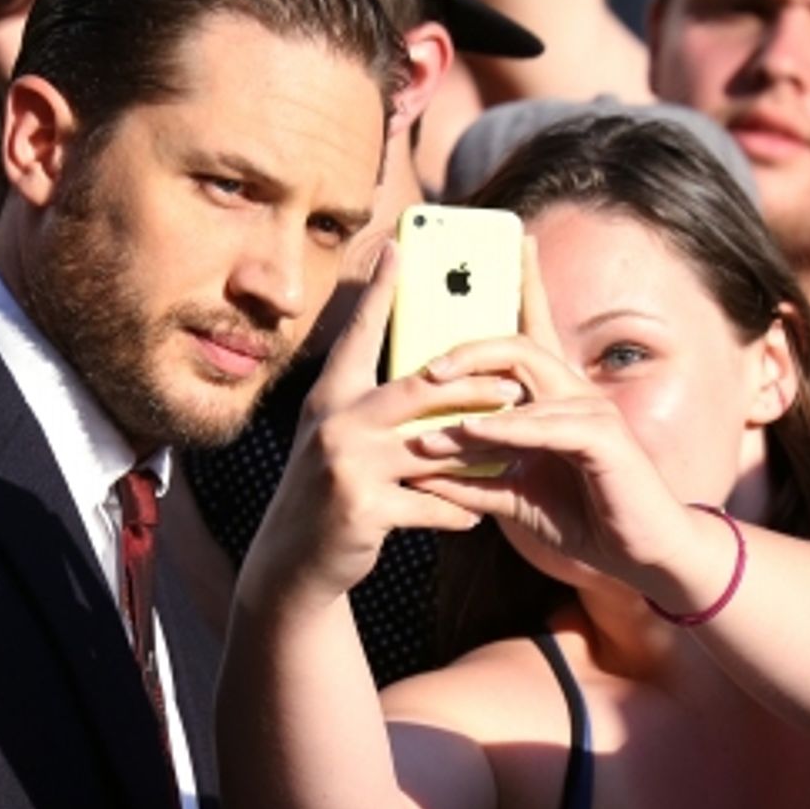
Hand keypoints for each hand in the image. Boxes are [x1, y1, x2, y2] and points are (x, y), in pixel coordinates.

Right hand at [249, 244, 522, 608]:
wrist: (292, 562)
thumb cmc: (330, 491)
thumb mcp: (340, 439)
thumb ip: (373, 407)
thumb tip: (428, 376)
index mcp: (330, 397)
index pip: (358, 335)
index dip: (378, 290)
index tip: (400, 246)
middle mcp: (333, 422)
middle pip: (417, 389)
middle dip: (472, 386)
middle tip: (516, 384)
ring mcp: (346, 464)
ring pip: (432, 447)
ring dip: (480, 449)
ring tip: (517, 447)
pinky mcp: (362, 509)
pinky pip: (429, 503)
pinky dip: (458, 510)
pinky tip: (478, 514)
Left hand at [411, 241, 712, 597]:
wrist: (638, 558)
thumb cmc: (583, 521)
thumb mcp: (516, 498)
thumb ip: (475, 480)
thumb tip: (422, 473)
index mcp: (556, 400)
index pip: (536, 332)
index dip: (526, 285)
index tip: (510, 244)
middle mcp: (575, 394)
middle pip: (520, 345)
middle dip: (470, 348)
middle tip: (426, 367)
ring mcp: (592, 413)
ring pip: (526, 384)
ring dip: (473, 399)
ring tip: (428, 407)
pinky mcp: (603, 440)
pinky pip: (545, 425)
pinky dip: (506, 428)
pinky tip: (471, 430)